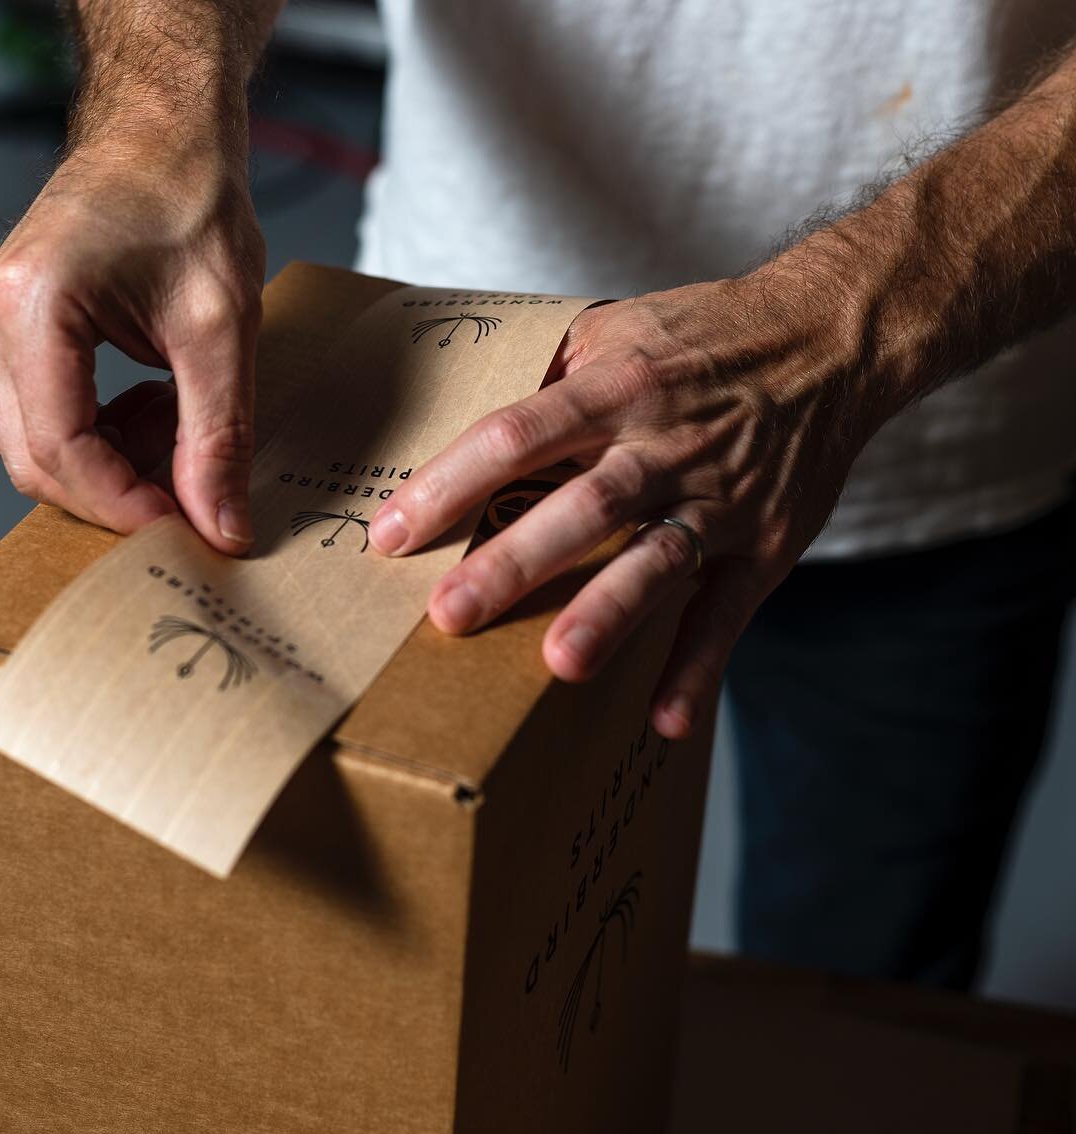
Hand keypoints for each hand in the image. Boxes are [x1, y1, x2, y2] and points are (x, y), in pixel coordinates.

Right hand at [0, 143, 265, 552]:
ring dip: (109, 466)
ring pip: (33, 449)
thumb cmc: (187, 201)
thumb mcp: (221, 327)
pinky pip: (36, 419)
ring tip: (177, 429)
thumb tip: (220, 527)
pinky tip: (148, 410)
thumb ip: (216, 436)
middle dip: (116, 494)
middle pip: (35, 462)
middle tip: (192, 493)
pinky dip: (97, 437)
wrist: (159, 134)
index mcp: (29, 305)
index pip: (59, 450)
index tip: (188, 528)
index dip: (123, 505)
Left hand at [368, 272, 883, 740]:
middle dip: (516, 561)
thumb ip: (544, 371)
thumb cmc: (701, 337)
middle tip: (450, 613)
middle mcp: (667, 442)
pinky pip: (731, 610)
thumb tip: (455, 404)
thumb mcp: (617, 327)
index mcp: (617, 385)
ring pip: (659, 558)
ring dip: (610, 612)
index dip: (452, 482)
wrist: (829, 338)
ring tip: (559, 665)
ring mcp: (721, 496)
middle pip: (585, 503)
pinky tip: (664, 720)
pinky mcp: (769, 542)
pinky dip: (700, 666)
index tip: (389, 533)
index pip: (519, 432)